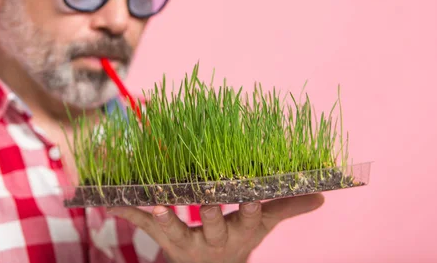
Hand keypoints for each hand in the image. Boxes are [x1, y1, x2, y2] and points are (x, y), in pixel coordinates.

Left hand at [108, 193, 324, 262]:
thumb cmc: (241, 236)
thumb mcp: (264, 224)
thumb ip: (290, 207)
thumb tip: (323, 193)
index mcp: (241, 231)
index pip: (249, 217)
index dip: (250, 206)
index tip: (250, 194)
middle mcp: (214, 239)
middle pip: (213, 223)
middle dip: (211, 211)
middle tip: (206, 197)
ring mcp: (187, 242)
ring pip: (176, 230)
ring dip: (165, 217)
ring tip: (155, 205)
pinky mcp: (166, 240)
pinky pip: (147, 227)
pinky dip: (131, 213)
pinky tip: (112, 201)